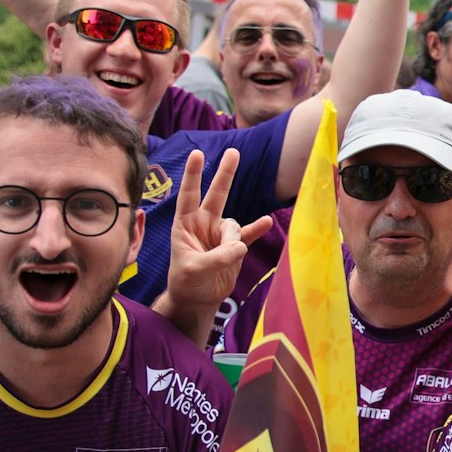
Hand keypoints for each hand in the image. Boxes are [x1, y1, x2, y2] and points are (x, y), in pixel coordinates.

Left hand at [166, 149, 275, 309]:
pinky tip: (266, 222)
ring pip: (234, 226)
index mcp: (186, 224)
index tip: (198, 154)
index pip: (189, 195)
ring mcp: (220, 235)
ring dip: (234, 241)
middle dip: (225, 174)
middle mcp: (204, 224)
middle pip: (216, 194)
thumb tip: (240, 246)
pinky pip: (248, 234)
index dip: (193, 175)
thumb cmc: (186, 282)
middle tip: (233, 152)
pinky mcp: (235, 247)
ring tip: (230, 257)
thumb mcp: (194, 269)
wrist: (197, 299)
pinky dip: (258, 229)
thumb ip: (216, 257)